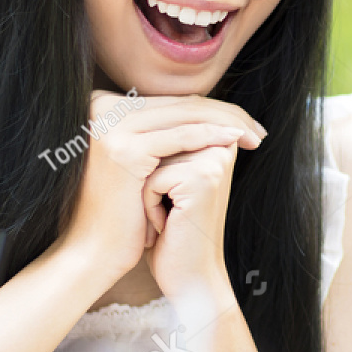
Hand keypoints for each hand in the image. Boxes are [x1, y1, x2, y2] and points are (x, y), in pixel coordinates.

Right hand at [57, 91, 263, 278]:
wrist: (94, 250)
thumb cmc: (123, 210)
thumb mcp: (141, 161)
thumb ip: (162, 130)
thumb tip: (209, 109)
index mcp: (100, 104)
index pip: (170, 101)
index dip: (212, 110)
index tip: (244, 124)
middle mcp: (99, 107)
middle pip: (178, 105)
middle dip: (225, 115)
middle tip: (257, 129)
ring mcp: (108, 125)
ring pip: (184, 115)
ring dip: (226, 124)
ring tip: (254, 136)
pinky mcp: (123, 148)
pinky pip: (179, 137)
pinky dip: (211, 136)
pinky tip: (235, 141)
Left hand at [143, 138, 239, 301]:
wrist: (189, 276)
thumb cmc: (172, 231)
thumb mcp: (168, 180)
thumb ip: (164, 144)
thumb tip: (122, 112)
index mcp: (216, 138)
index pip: (161, 133)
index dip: (151, 170)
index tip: (172, 201)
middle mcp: (220, 143)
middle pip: (155, 143)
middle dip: (149, 179)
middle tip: (171, 212)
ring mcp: (214, 160)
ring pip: (150, 159)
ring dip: (147, 192)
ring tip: (169, 217)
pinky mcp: (203, 177)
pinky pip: (151, 179)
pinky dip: (149, 206)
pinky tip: (169, 226)